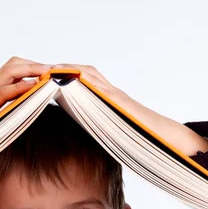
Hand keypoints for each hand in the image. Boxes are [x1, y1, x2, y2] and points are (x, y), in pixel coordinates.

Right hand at [0, 57, 51, 160]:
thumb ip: (3, 115)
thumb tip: (20, 120)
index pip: (14, 70)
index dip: (32, 68)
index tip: (51, 72)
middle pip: (15, 64)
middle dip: (37, 64)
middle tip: (57, 68)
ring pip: (11, 71)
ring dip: (33, 69)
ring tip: (51, 71)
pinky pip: (4, 90)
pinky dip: (20, 86)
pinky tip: (34, 86)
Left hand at [53, 64, 207, 155]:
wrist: (163, 138)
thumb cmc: (140, 139)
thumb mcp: (113, 133)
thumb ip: (99, 130)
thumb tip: (83, 137)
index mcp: (107, 101)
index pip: (84, 83)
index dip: (66, 78)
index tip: (48, 78)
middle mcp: (111, 94)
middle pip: (85, 73)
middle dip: (64, 69)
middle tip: (44, 69)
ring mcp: (115, 95)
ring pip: (91, 75)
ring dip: (71, 70)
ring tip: (52, 70)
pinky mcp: (119, 100)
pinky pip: (100, 86)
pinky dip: (85, 80)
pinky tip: (71, 80)